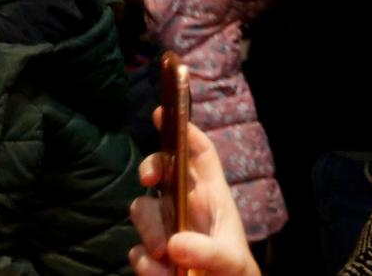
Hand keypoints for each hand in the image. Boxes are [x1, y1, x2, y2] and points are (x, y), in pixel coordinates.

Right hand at [129, 118, 260, 275]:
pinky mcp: (152, 257)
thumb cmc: (235, 272)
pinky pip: (137, 251)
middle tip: (149, 178)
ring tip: (164, 255)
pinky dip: (145, 262)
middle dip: (151, 167)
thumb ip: (209, 252)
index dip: (185, 131)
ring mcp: (166, 229)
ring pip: (142, 209)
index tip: (164, 112)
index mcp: (213, 196)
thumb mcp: (231, 262)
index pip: (200, 155)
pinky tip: (161, 274)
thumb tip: (175, 244)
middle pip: (162, 172)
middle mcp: (186, 206)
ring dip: (149, 230)